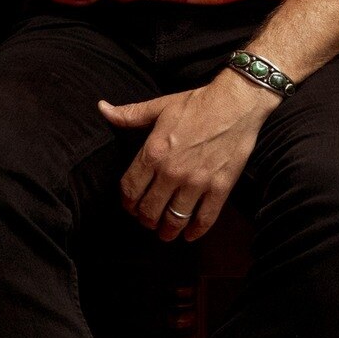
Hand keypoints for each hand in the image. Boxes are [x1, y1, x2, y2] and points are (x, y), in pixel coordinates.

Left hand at [100, 69, 277, 242]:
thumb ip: (130, 114)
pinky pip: (205, 219)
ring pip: (174, 220)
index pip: (130, 189)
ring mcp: (197, 182)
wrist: (237, 102)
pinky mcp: (220, 188)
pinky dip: (195, 232)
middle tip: (147, 219)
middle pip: (149, 210)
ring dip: (167, 231)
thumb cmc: (198, 103)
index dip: (127, 202)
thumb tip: (102, 108)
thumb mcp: (160, 106)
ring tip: (166, 232)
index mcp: (154, 152)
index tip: (131, 205)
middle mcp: (172, 172)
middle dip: (145, 219)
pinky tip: (189, 235)